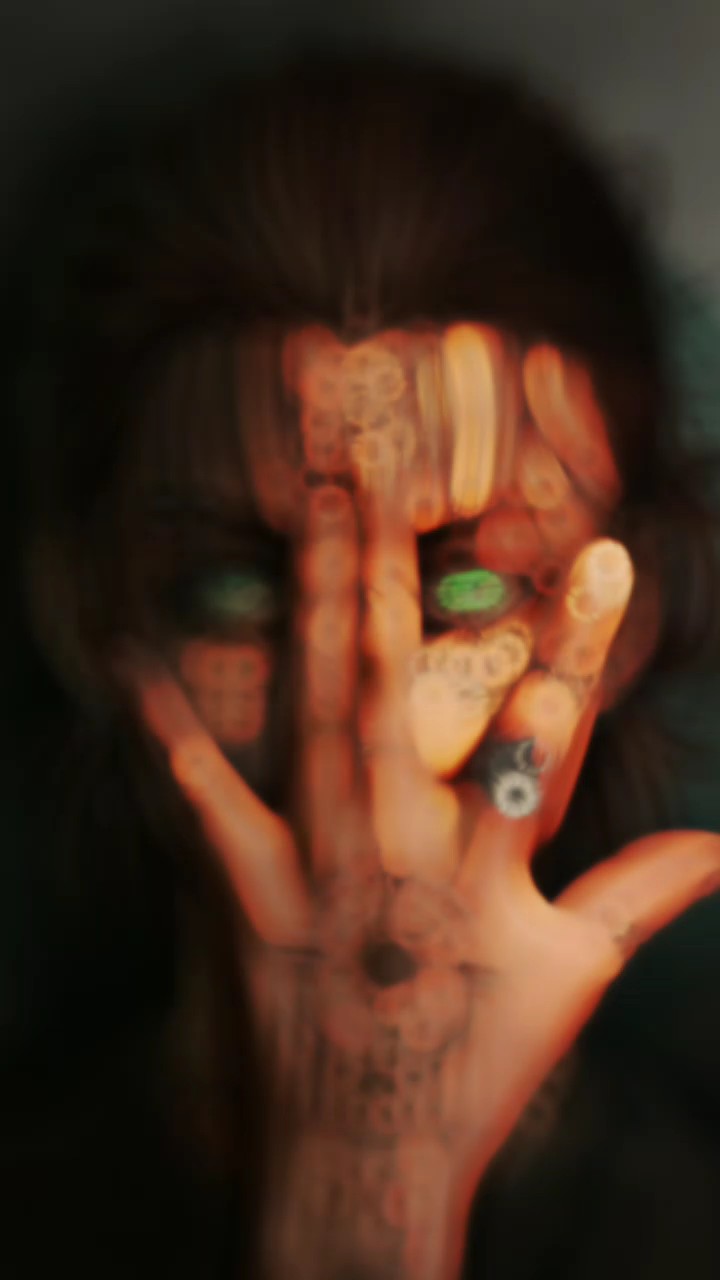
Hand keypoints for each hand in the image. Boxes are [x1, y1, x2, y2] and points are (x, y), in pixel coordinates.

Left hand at [116, 486, 719, 1279]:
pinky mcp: (249, 897)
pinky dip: (168, 731)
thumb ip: (641, 898)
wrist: (368, 1159)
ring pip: (316, 717)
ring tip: (307, 519)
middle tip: (370, 475)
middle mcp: (401, 850)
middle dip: (385, 573)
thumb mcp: (572, 978)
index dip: (582, 641)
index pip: (549, 734)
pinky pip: (203, 803)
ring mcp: (319, 869)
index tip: (605, 554)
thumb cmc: (479, 1069)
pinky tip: (132, 661)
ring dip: (312, 611)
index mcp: (488, 868)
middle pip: (397, 690)